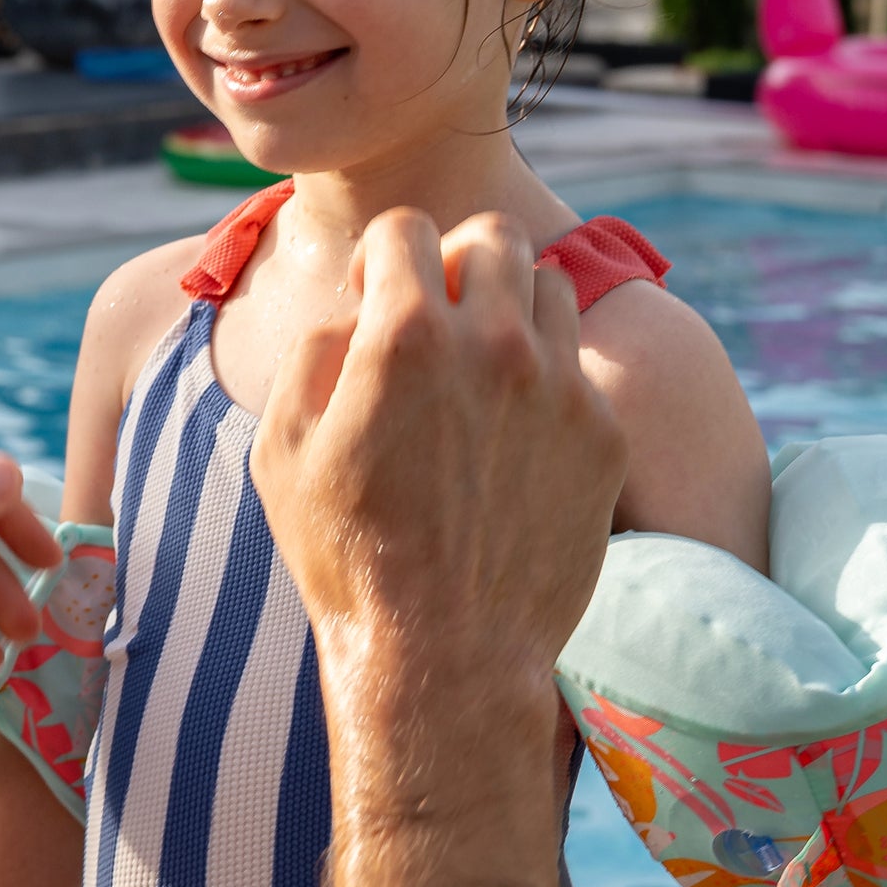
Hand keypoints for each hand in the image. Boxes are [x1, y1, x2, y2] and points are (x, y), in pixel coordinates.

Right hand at [250, 211, 623, 759]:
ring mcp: (560, 388)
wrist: (442, 658)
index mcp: (406, 336)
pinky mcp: (603, 435)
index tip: (372, 297)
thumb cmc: (346, 557)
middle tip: (435, 314)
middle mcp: (495, 344)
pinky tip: (512, 437)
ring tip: (480, 367)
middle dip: (455, 259)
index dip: (378, 257)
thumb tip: (360, 306)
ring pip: (549, 287)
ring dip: (509, 307)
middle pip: (492, 236)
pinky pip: (580, 367)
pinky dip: (545, 381)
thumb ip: (316, 350)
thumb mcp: (283, 448)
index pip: (404, 228)